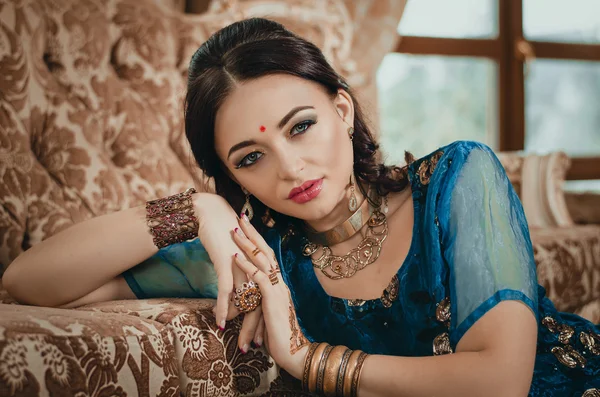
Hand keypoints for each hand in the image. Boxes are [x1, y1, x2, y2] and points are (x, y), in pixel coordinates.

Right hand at [192, 193, 263, 347]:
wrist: (211, 214)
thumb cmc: (222, 235)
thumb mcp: (234, 260)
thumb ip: (238, 278)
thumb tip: (233, 298)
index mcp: (258, 268)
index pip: (264, 300)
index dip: (262, 320)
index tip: (262, 338)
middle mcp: (254, 268)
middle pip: (259, 305)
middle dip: (255, 329)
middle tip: (253, 348)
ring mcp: (242, 266)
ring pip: (245, 303)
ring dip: (242, 326)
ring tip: (240, 345)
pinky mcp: (227, 264)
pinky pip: (226, 291)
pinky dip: (224, 308)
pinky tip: (221, 322)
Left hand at [232, 214, 309, 378]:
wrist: (294, 352)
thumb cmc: (279, 337)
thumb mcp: (267, 314)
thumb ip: (260, 302)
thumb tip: (248, 296)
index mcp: (278, 285)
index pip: (268, 257)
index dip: (257, 241)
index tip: (247, 227)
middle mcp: (280, 283)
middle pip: (266, 252)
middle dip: (252, 234)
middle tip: (241, 217)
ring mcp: (277, 289)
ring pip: (262, 260)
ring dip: (247, 245)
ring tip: (234, 231)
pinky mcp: (272, 299)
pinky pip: (258, 278)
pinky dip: (246, 266)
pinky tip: (235, 257)